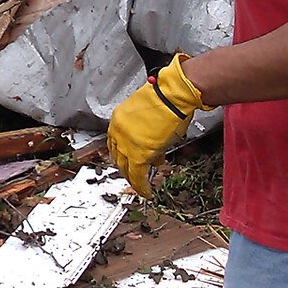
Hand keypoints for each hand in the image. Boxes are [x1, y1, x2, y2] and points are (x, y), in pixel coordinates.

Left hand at [106, 53, 204, 197]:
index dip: (123, 153)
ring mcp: (126, 143)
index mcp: (118, 119)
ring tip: (142, 184)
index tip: (128, 158)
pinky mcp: (139, 154)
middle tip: (134, 174)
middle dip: (127, 167)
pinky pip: (137, 176)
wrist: (172, 95)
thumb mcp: (149, 113)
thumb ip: (146, 131)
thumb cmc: (166, 98)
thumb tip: (154, 148)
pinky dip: (141, 186)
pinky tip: (146, 192)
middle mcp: (118, 131)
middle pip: (117, 156)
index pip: (115, 142)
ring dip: (134, 177)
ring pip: (125, 168)